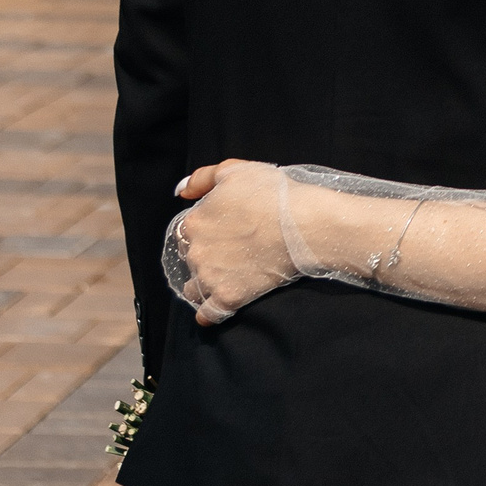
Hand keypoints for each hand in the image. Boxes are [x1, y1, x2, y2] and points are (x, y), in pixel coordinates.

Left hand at [163, 159, 297, 324]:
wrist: (304, 225)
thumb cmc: (274, 194)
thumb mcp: (235, 170)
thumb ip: (202, 178)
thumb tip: (181, 191)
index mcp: (194, 222)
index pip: (188, 229)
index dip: (207, 227)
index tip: (225, 227)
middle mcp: (196, 252)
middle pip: (191, 257)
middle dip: (205, 254)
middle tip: (231, 248)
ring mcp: (211, 277)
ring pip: (194, 287)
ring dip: (203, 284)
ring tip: (223, 278)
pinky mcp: (228, 298)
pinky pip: (208, 314)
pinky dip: (208, 314)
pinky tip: (211, 312)